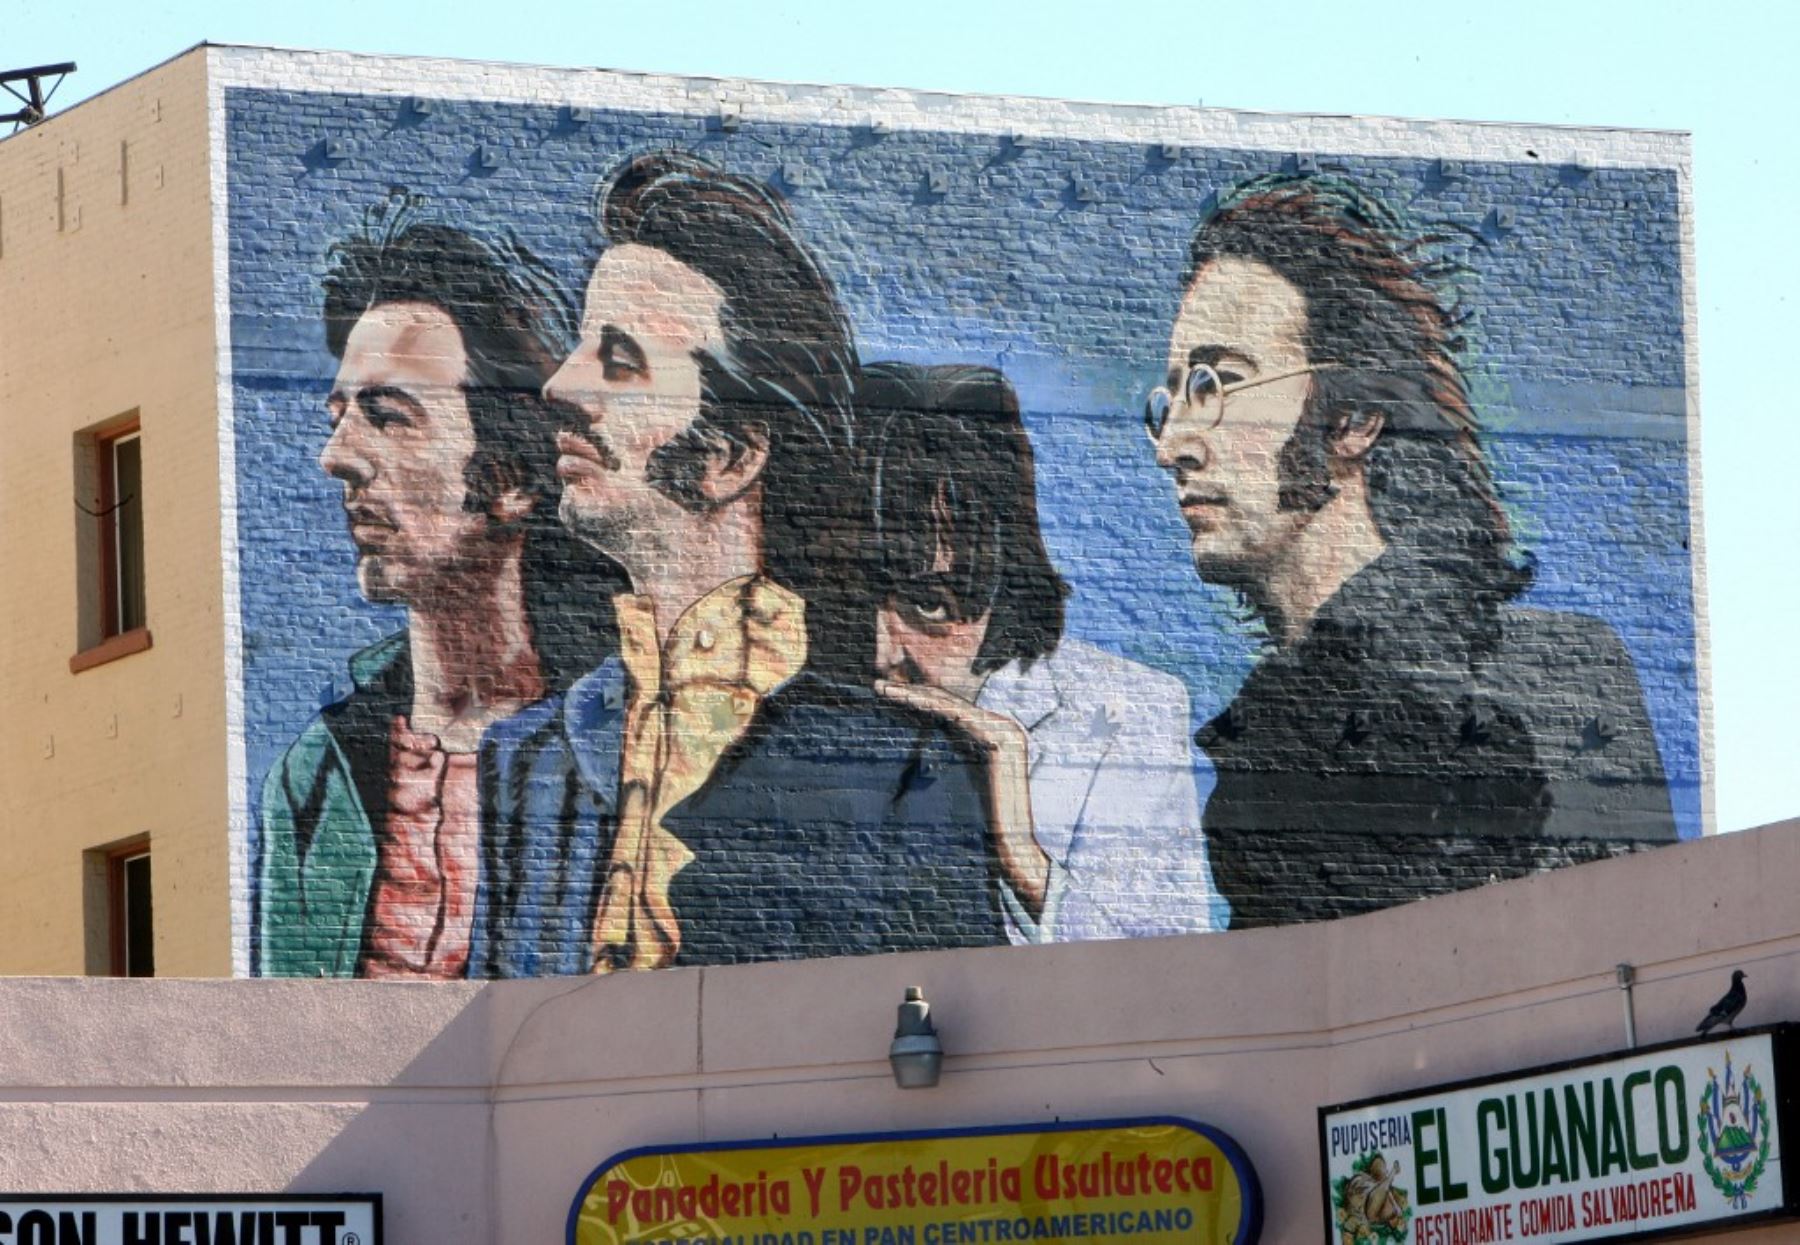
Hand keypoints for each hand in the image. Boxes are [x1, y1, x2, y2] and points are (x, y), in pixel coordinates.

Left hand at [876, 678, 1050, 917]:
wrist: (1010, 844)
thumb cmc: (982, 819)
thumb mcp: (961, 773)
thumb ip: (952, 749)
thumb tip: (927, 732)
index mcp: (997, 733)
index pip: (952, 709)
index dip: (920, 698)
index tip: (888, 693)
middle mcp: (1005, 726)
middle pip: (950, 702)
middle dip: (912, 690)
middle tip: (879, 684)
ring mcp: (1007, 730)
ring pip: (950, 706)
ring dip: (913, 695)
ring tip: (883, 690)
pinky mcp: (1003, 739)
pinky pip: (959, 718)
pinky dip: (930, 707)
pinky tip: (906, 700)